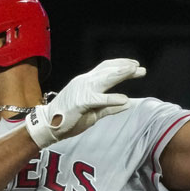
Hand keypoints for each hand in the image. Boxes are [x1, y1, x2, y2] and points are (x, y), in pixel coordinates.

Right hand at [26, 59, 145, 148]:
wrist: (48, 125)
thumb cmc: (69, 118)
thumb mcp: (94, 112)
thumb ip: (110, 107)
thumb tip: (128, 103)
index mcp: (86, 82)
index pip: (105, 68)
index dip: (120, 65)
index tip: (135, 66)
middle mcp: (84, 82)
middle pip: (107, 70)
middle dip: (125, 68)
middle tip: (141, 69)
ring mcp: (81, 90)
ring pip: (104, 79)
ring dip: (120, 74)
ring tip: (134, 72)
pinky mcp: (79, 102)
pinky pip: (98, 99)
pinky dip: (112, 99)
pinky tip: (124, 99)